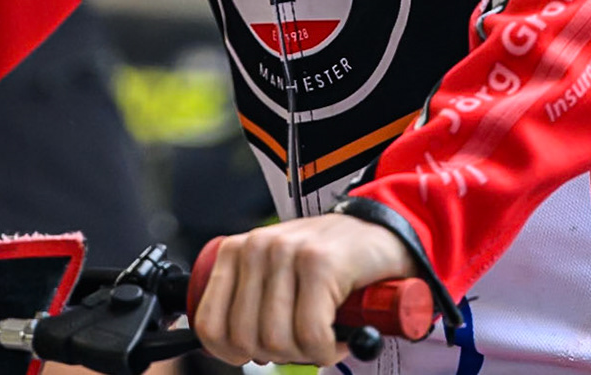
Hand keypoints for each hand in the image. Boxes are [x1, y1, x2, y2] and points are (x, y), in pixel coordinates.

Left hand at [189, 213, 417, 366]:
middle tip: (301, 345)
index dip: (229, 353)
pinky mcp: (320, 263)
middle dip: (276, 355)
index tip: (252, 355)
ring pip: (276, 339)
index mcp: (235, 251)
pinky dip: (326, 350)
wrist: (381, 234)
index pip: (208, 323)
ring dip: (305, 354)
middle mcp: (257, 247)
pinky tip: (337, 338)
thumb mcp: (276, 277)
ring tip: (322, 337)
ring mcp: (288, 252)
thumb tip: (228, 349)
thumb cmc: (328, 263)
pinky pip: (311, 335)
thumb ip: (249, 301)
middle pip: (245, 338)